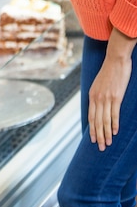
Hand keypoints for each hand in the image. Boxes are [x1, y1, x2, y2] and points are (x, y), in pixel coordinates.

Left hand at [88, 28, 136, 150]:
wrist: (115, 59)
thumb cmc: (108, 71)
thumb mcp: (98, 84)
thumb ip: (97, 95)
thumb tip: (98, 106)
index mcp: (92, 95)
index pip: (91, 117)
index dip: (92, 129)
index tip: (93, 139)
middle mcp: (97, 98)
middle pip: (97, 121)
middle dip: (98, 135)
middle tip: (100, 147)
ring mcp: (106, 98)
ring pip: (105, 120)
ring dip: (106, 133)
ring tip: (107, 144)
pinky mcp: (116, 96)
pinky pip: (114, 113)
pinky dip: (114, 124)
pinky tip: (115, 132)